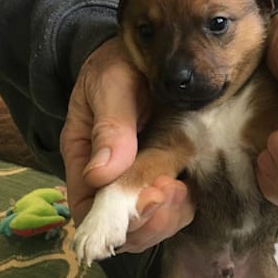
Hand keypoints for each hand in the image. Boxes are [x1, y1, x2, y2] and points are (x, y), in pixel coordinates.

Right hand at [60, 36, 194, 252]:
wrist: (146, 48)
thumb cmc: (118, 64)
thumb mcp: (111, 85)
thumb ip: (110, 126)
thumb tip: (102, 174)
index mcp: (84, 158)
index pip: (87, 209)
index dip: (112, 221)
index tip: (147, 199)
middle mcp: (109, 178)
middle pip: (121, 229)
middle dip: (148, 223)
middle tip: (172, 191)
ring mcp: (140, 179)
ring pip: (149, 224)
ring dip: (168, 217)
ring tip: (183, 189)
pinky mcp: (168, 175)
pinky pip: (173, 207)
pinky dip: (184, 206)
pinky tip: (193, 185)